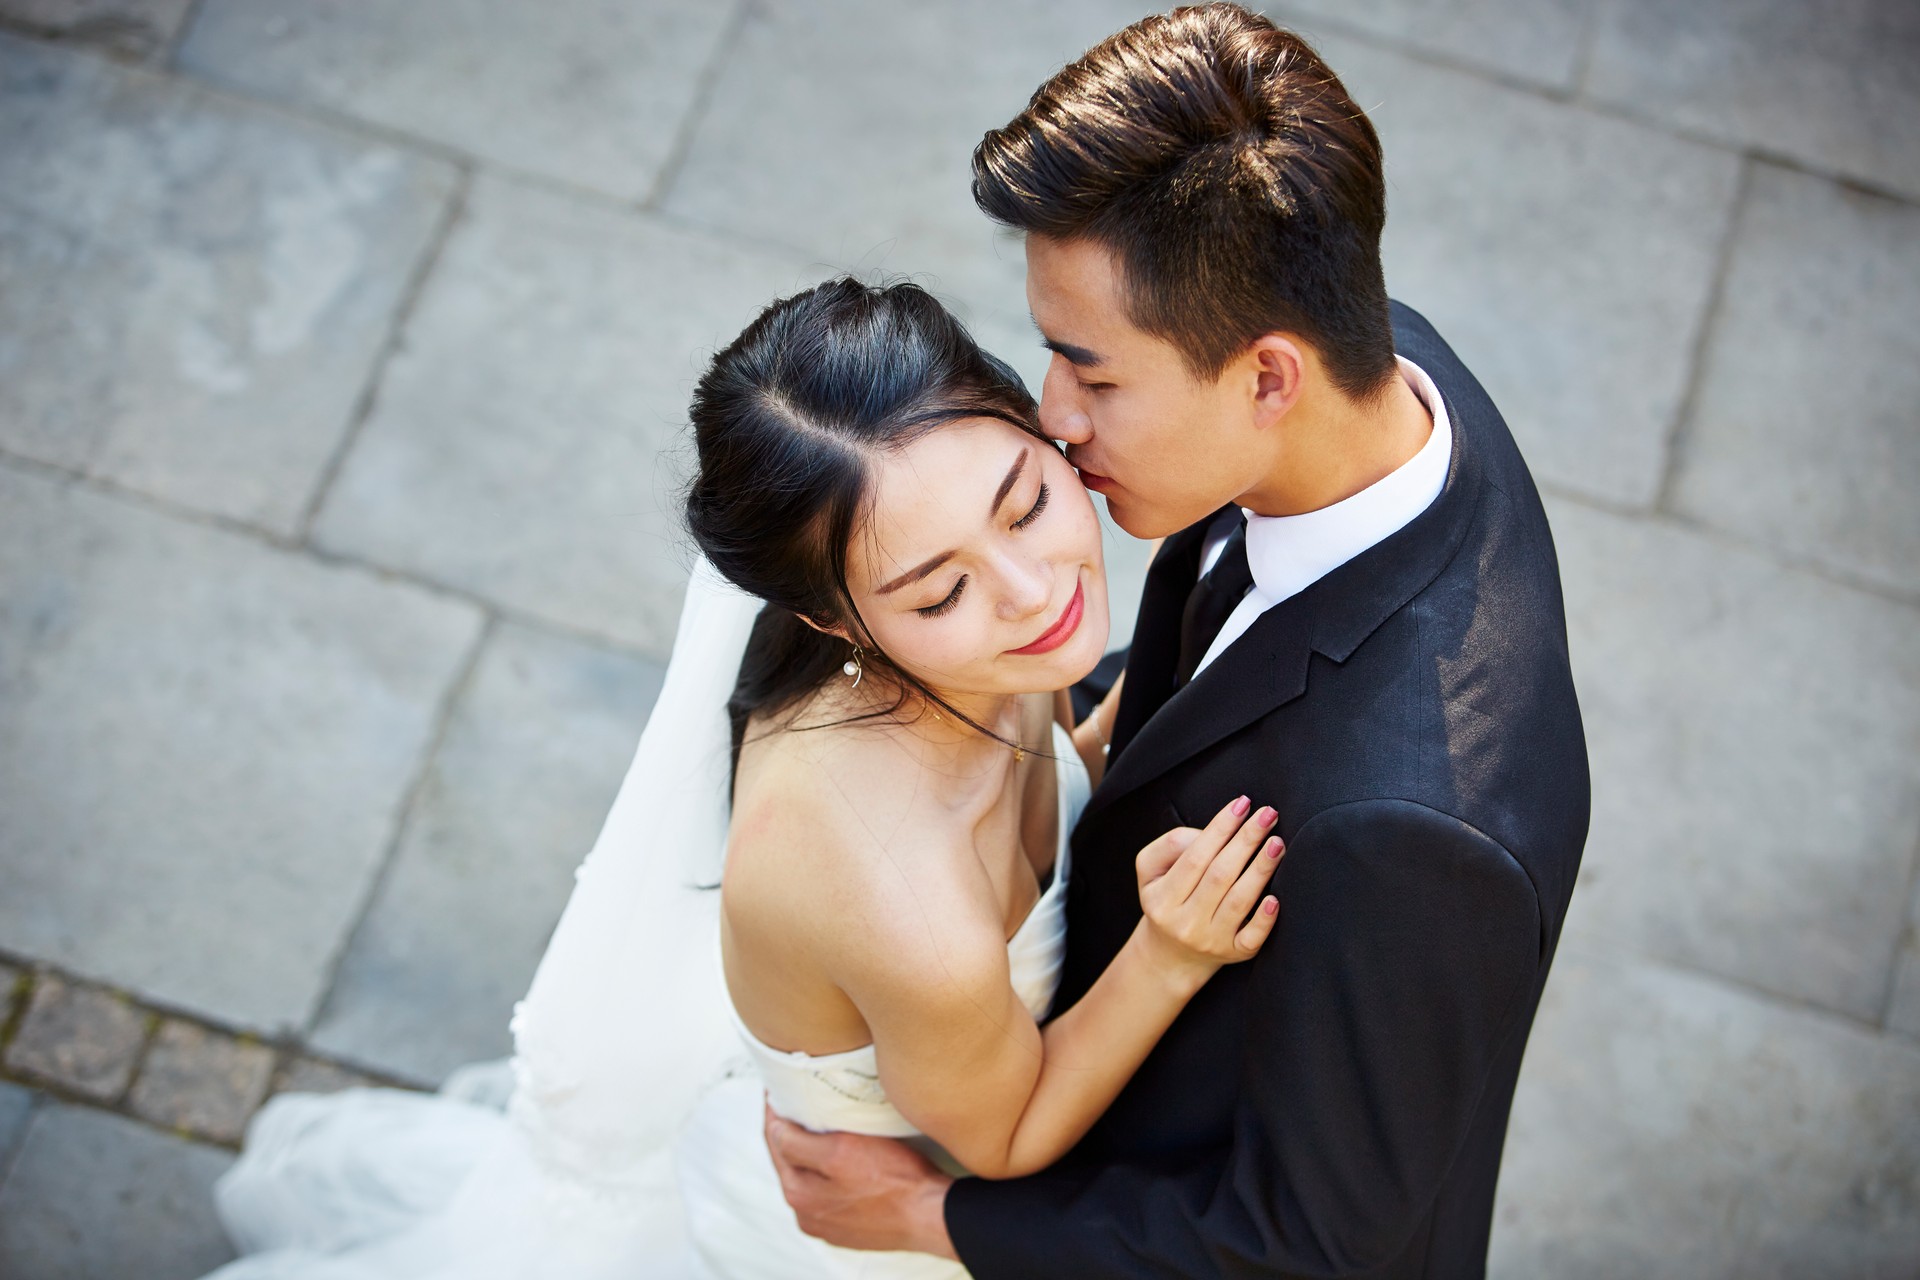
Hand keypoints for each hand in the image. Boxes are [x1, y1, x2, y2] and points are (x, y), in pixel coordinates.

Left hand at [764, 1101, 957, 1258]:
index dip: (776, 1110)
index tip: (779, 1086)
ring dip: (813, 1151)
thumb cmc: (893, 1182)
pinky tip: (846, 1157)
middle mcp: (808, 1213)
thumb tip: (775, 1130)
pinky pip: (832, 1190)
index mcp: (798, 1193)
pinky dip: (832, 1171)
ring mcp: (829, 1222)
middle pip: (791, 1159)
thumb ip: (797, 1144)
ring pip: (812, 1175)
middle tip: (800, 1099)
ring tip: (823, 1123)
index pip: (774, 1141)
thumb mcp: (840, 1152)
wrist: (932, 1215)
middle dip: (793, 1130)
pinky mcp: (851, 1225)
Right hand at [1135, 795, 1281, 977]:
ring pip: (1238, 901)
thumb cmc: (1168, 901)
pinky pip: (1251, 938)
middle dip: (1246, 841)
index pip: (1195, 856)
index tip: (1242, 803)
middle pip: (1220, 875)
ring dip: (1260, 869)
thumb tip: (1210, 833)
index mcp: (1162, 898)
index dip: (1220, 828)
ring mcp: (1210, 940)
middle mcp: (1185, 922)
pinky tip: (1275, 898)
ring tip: (1277, 843)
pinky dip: (1264, 919)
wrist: (1171, 955)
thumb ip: (1170, 845)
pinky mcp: (1234, 954)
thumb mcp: (1150, 872)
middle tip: (1268, 815)